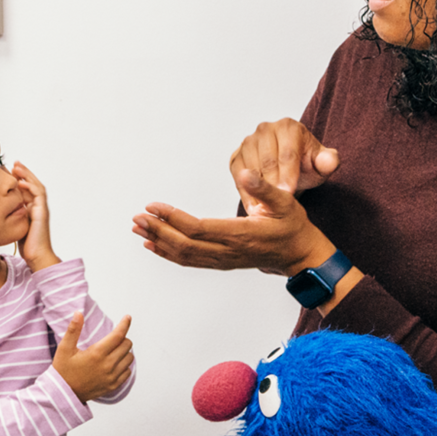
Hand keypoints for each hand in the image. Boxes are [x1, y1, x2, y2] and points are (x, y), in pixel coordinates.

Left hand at [12, 161, 59, 271]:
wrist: (38, 256)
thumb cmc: (27, 244)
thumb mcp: (14, 225)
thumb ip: (10, 215)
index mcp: (31, 208)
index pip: (26, 188)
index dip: (19, 178)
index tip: (8, 169)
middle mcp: (38, 207)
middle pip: (32, 184)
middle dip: (24, 172)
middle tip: (14, 162)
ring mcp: (41, 209)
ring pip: (36, 186)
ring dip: (27, 175)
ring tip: (17, 167)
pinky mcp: (42, 213)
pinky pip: (39, 196)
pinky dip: (31, 187)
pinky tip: (22, 182)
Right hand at [53, 313, 133, 401]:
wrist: (62, 394)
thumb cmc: (63, 371)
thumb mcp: (64, 349)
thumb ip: (73, 330)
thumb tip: (78, 314)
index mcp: (96, 354)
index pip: (118, 335)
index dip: (125, 324)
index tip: (127, 317)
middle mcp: (107, 365)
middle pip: (127, 345)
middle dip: (122, 338)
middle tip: (112, 338)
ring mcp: (111, 377)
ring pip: (129, 358)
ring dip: (124, 352)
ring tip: (113, 351)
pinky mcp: (113, 386)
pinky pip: (127, 372)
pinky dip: (124, 365)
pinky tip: (115, 363)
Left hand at [133, 173, 333, 275]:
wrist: (300, 256)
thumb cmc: (293, 227)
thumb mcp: (286, 202)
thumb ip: (264, 188)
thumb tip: (244, 172)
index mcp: (239, 235)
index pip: (197, 228)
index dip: (172, 218)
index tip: (154, 206)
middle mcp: (227, 252)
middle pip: (183, 245)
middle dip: (157, 230)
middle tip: (136, 217)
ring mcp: (222, 260)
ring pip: (183, 255)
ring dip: (158, 241)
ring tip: (137, 229)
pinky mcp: (220, 263)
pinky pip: (189, 261)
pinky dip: (168, 253)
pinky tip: (153, 244)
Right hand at [230, 118, 338, 198]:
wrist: (290, 169)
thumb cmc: (306, 166)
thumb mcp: (322, 166)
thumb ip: (329, 162)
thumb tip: (328, 161)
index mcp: (288, 127)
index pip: (288, 153)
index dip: (288, 175)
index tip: (288, 194)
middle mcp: (265, 129)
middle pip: (268, 161)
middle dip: (272, 185)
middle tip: (276, 204)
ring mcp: (248, 141)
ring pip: (251, 168)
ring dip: (257, 190)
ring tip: (266, 208)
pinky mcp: (236, 156)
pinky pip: (238, 175)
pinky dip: (245, 192)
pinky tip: (255, 206)